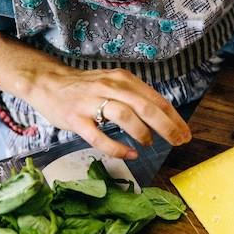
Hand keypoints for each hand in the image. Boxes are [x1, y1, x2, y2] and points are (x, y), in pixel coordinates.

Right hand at [26, 66, 190, 158]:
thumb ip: (137, 97)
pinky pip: (99, 136)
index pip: (156, 100)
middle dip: (167, 127)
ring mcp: (92, 102)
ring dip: (142, 132)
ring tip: (149, 143)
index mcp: (124, 80)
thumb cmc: (87, 87)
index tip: (186, 133)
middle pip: (146, 107)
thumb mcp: (115, 84)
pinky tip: (130, 153)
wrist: (48, 82)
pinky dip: (117, 147)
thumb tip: (164, 118)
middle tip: (178, 142)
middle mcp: (110, 88)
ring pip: (125, 116)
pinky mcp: (76, 118)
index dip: (174, 118)